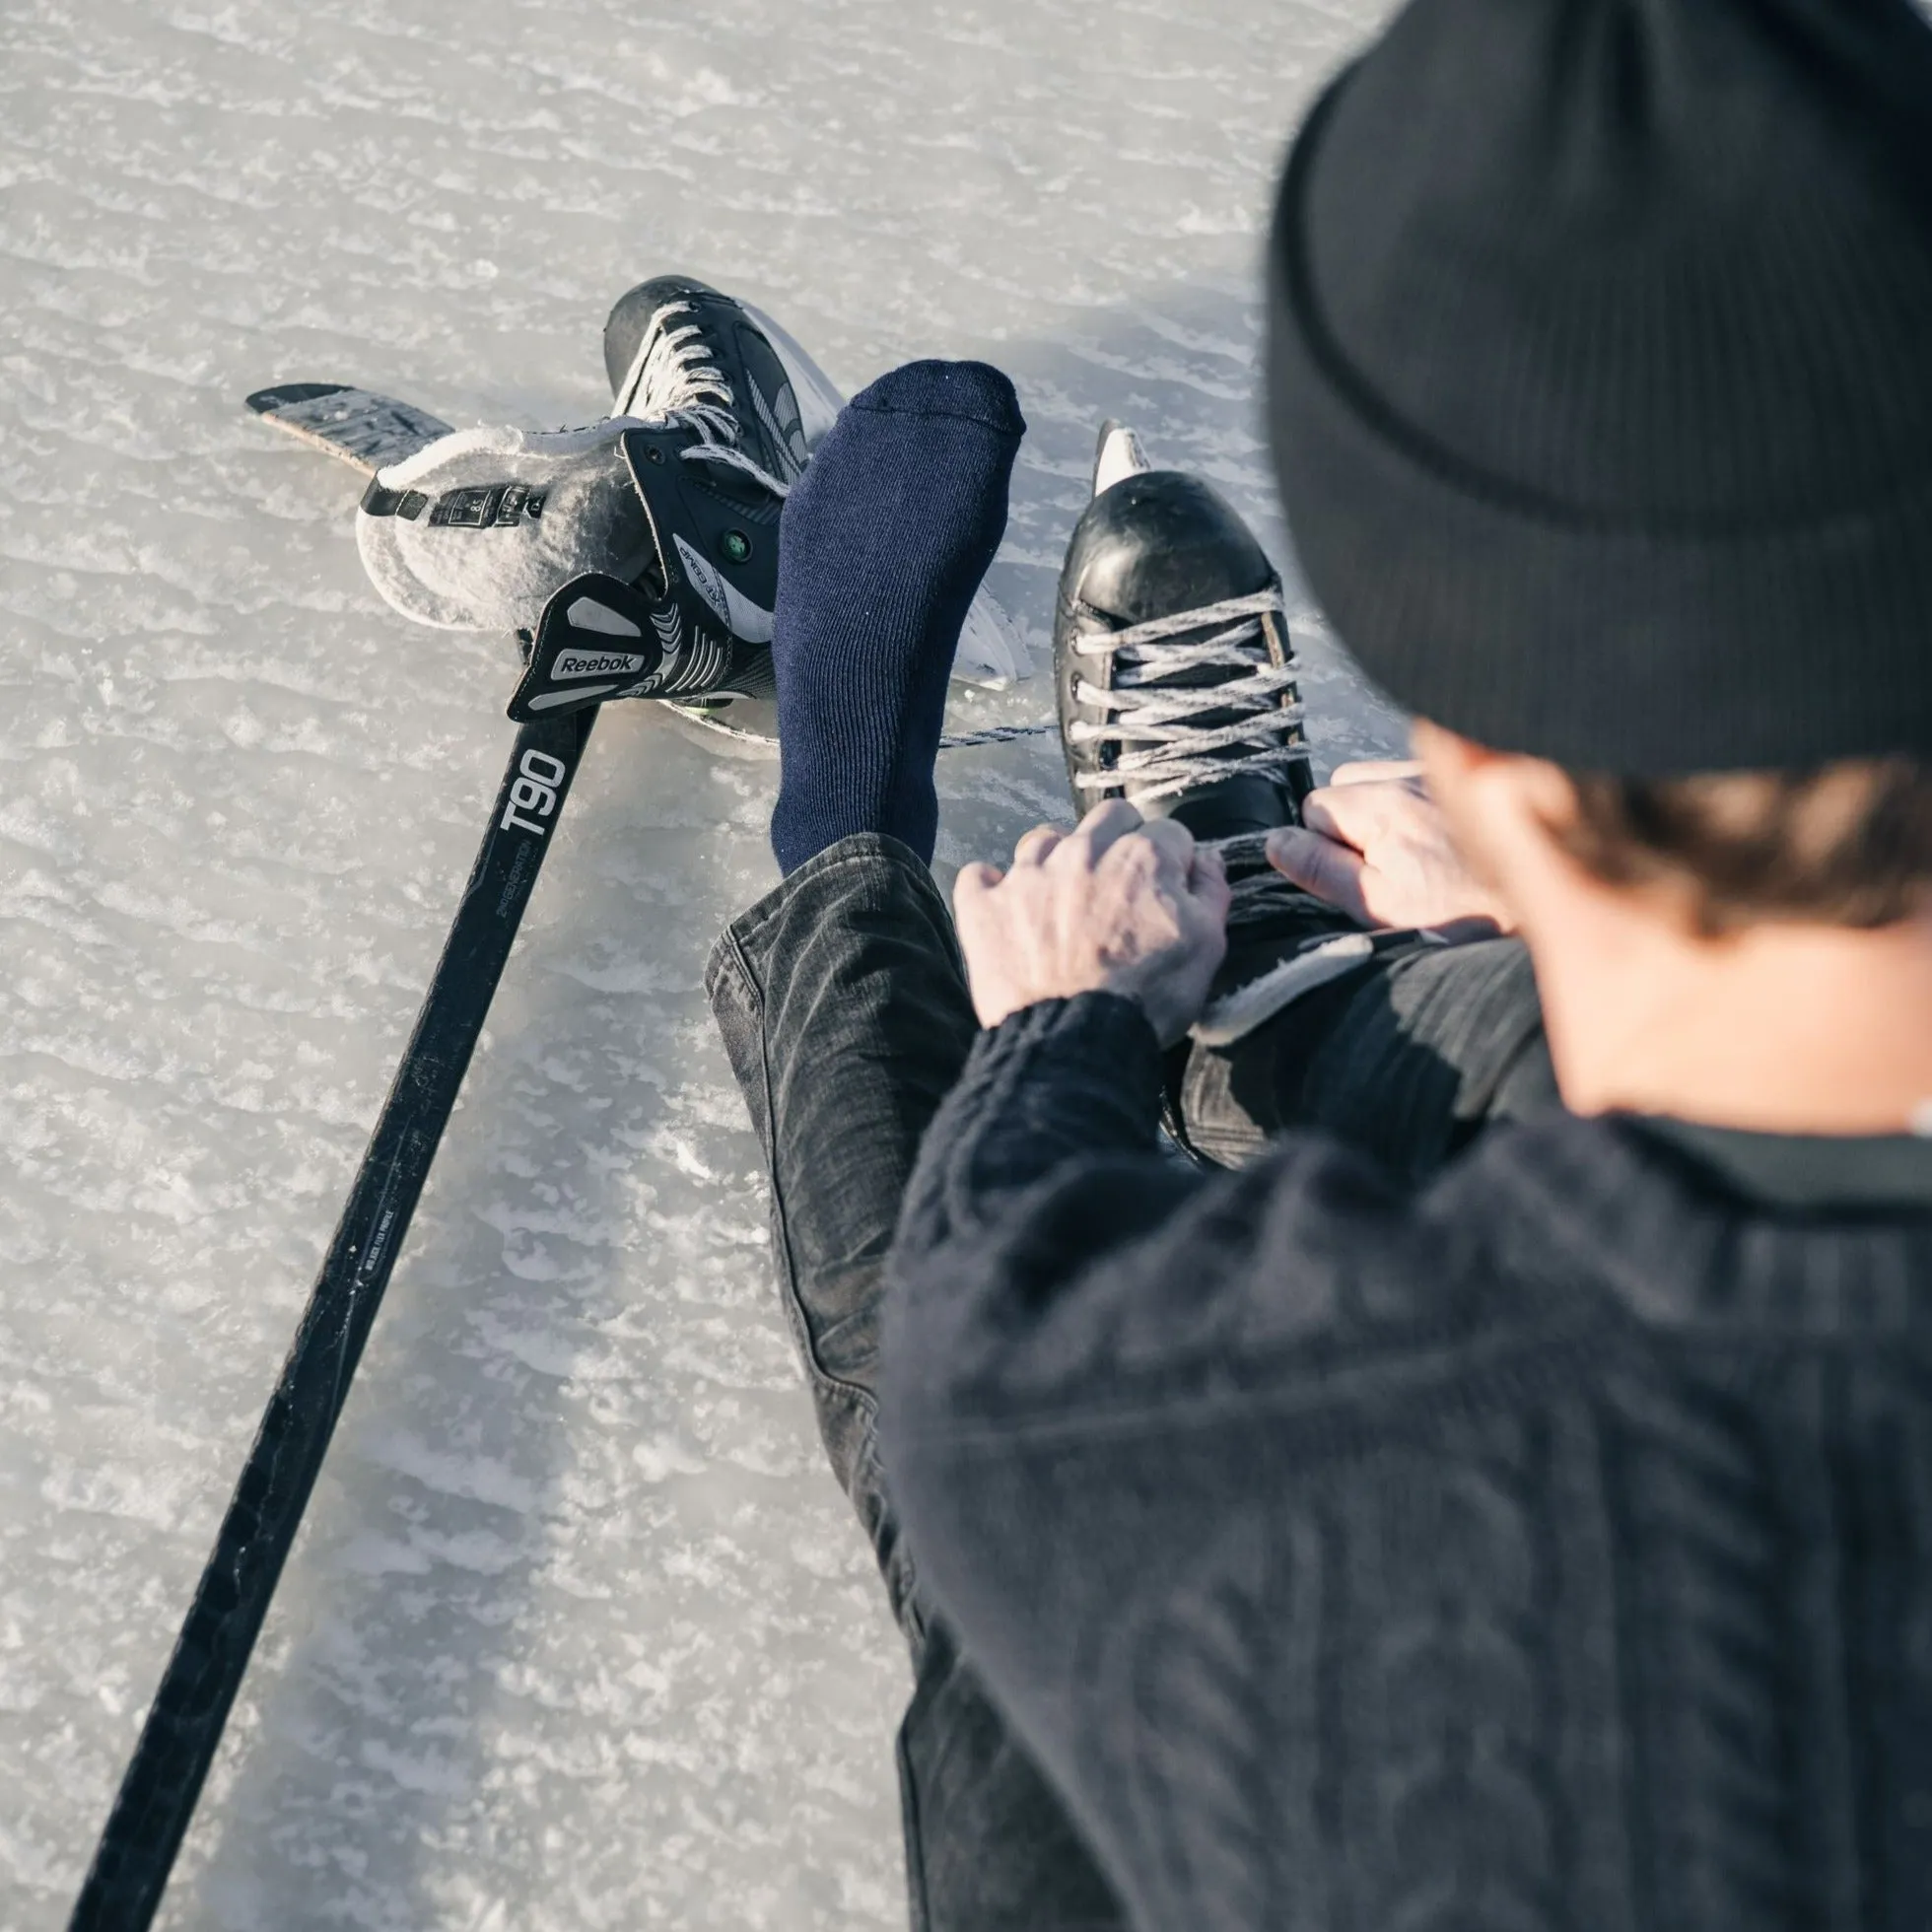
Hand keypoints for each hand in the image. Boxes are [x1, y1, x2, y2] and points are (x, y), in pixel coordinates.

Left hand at [954, 801, 1231, 1044]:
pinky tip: (1005, 908)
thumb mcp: (1206, 947)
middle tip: (1118, 883)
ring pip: (1042, 839)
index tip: (1169, 890)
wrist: (1073, 1042)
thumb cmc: (1148, 997)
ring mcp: (1027, 875)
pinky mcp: (984, 906)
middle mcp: (1082, 850)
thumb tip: (1206, 859)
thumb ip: (1210, 893)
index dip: (1173, 861)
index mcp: (1141, 857)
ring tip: (1061, 898)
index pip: (1168, 833)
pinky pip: (979, 876)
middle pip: (1107, 818)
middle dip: (1119, 840)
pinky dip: (992, 888)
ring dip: (1056, 859)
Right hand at [1265, 761, 1511, 931]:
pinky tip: (1444, 839)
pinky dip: (1421, 802)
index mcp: (1383, 807)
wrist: (1542, 904)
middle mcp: (1411, 777)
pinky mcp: (1472, 776)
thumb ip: (1323, 869)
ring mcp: (1444, 773)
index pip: (1316, 806)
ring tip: (1418, 854)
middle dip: (1355, 821)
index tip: (1355, 874)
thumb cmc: (1463, 916)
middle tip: (1386, 867)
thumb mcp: (1379, 906)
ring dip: (1387, 809)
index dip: (1325, 845)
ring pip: (1384, 777)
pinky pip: (1421, 778)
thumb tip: (1278, 844)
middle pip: (1347, 784)